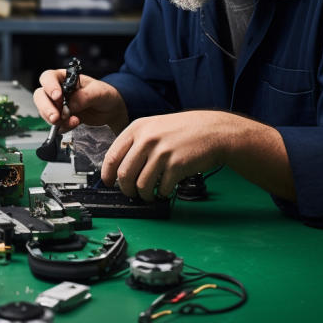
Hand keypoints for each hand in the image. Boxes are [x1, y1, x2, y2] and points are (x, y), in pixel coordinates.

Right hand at [33, 69, 127, 132]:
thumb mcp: (98, 91)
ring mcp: (58, 105)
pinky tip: (74, 123)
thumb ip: (84, 96)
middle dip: (46, 107)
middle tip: (56, 117)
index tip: (58, 96)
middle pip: (41, 96)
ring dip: (54, 119)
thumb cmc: (105, 94)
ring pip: (44, 111)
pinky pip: (55, 124)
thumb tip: (70, 105)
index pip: (48, 78)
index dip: (49, 86)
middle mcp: (58, 90)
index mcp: (64, 78)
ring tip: (71, 121)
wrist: (111, 110)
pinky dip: (63, 126)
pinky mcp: (62, 118)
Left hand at [101, 110, 235, 200]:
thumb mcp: (155, 127)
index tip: (109, 183)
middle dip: (126, 189)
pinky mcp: (176, 165)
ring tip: (150, 194)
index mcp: (138, 128)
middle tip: (131, 193)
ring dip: (144, 195)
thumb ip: (136, 143)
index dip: (107, 174)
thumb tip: (119, 168)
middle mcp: (147, 139)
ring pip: (141, 185)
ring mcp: (162, 152)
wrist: (214, 131)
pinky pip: (161, 187)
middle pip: (124, 174)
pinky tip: (166, 189)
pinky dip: (162, 193)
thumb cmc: (185, 130)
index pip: (112, 156)